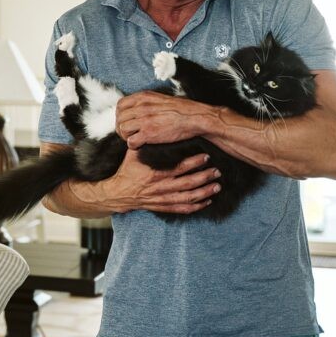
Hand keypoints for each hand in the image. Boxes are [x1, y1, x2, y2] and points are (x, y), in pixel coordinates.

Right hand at [72, 149, 221, 214]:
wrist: (118, 193)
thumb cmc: (126, 171)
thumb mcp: (132, 155)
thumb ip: (144, 143)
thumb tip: (150, 128)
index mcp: (155, 173)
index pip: (179, 167)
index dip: (194, 162)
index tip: (206, 156)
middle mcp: (161, 187)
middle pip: (188, 183)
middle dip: (205, 177)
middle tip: (217, 171)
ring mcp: (162, 199)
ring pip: (188, 197)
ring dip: (204, 192)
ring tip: (217, 186)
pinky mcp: (162, 207)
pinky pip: (182, 209)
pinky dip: (196, 206)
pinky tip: (206, 201)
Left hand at [116, 91, 216, 148]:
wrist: (195, 118)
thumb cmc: (181, 109)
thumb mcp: (160, 99)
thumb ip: (146, 102)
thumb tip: (136, 108)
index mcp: (143, 97)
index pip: (120, 105)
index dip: (120, 115)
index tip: (126, 121)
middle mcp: (141, 107)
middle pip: (119, 119)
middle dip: (122, 128)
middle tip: (129, 134)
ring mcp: (144, 120)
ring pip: (122, 130)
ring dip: (127, 137)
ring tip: (135, 139)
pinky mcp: (149, 134)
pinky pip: (131, 142)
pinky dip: (134, 145)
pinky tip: (141, 144)